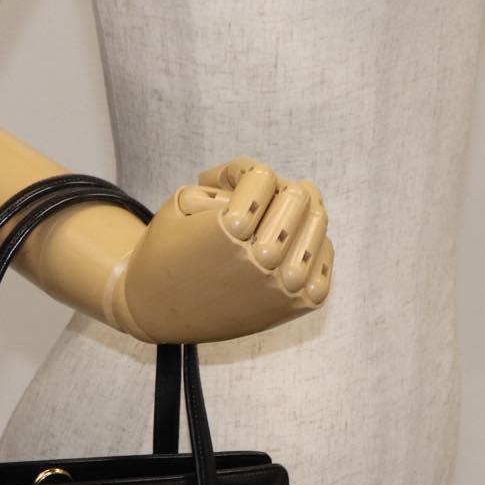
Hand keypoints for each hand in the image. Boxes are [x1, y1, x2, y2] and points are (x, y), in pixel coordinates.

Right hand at [112, 156, 333, 343]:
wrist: (159, 309)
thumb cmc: (171, 246)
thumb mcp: (186, 197)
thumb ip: (237, 176)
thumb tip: (294, 187)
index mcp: (230, 229)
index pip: (264, 176)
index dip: (239, 175)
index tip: (217, 189)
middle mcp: (261, 259)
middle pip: (299, 196)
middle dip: (275, 193)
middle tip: (252, 208)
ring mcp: (283, 284)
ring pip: (318, 222)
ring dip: (296, 216)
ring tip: (270, 226)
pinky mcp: (297, 304)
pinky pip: (325, 255)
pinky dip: (311, 245)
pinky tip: (287, 249)